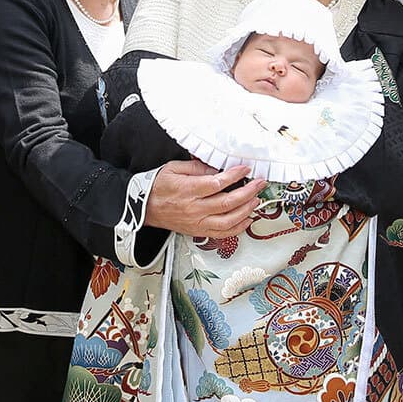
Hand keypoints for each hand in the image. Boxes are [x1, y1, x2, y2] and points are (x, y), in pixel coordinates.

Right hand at [145, 160, 265, 236]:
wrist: (143, 208)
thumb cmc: (157, 186)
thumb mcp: (174, 168)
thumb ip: (197, 167)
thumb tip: (218, 168)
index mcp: (188, 190)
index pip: (217, 183)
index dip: (235, 176)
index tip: (246, 169)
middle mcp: (194, 208)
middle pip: (227, 203)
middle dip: (248, 192)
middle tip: (259, 183)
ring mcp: (197, 222)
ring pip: (228, 221)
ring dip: (246, 210)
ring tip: (256, 200)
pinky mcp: (198, 231)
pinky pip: (222, 233)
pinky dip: (238, 228)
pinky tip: (248, 219)